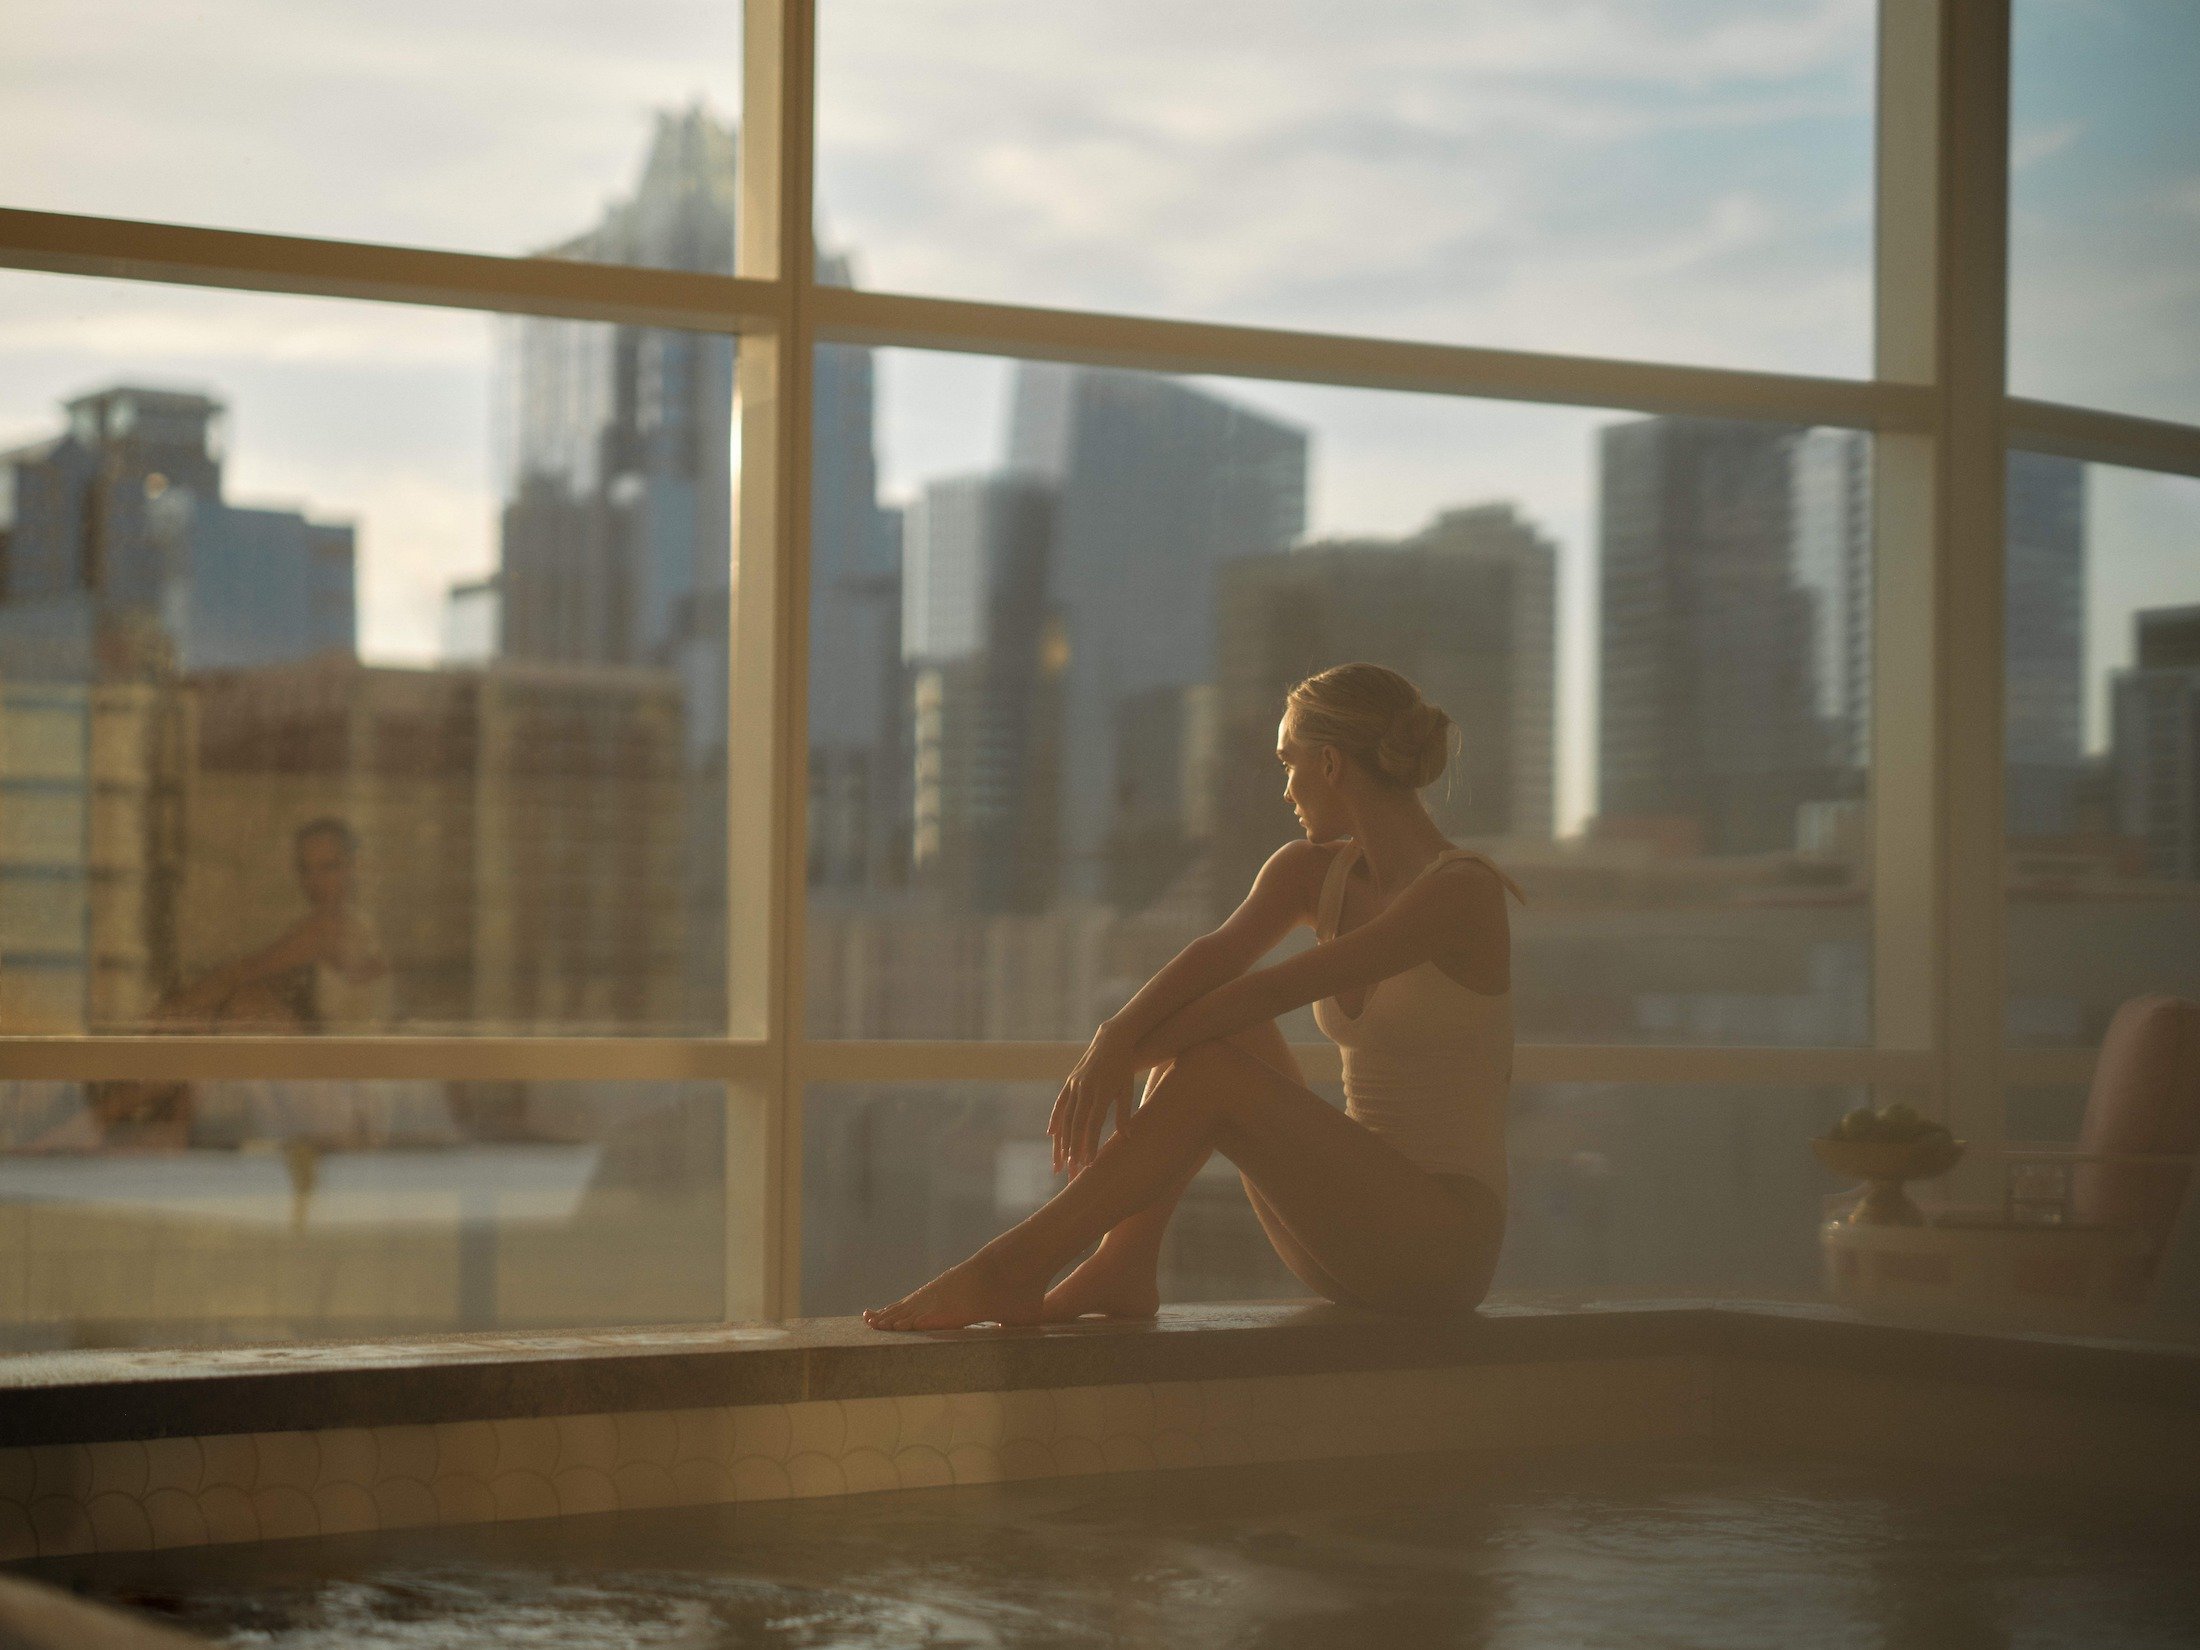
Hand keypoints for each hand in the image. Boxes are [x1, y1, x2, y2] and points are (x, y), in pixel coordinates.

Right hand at [1050, 1031, 1137, 1175]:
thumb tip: (1127, 1138)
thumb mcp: (1127, 1089)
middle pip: (1076, 1124)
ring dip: (1062, 1140)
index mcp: (1102, 1092)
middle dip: (1072, 1149)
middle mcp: (1085, 1089)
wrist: (1113, 1039)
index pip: (1094, 1124)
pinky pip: (1060, 1104)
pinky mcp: (1070, 1081)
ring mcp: (1075, 1085)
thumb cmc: (1125, 1068)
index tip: (1088, 1163)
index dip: (1090, 1144)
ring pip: (1066, 1117)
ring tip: (1059, 1159)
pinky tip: (1051, 1135)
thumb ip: (1124, 1114)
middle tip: (1070, 1170)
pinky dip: (1055, 1120)